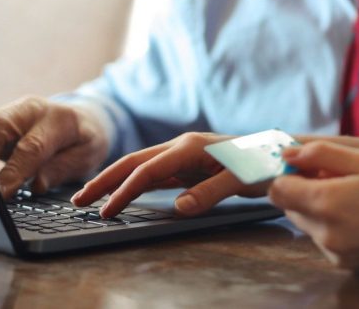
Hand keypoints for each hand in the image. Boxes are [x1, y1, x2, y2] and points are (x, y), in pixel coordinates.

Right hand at [0, 96, 109, 198]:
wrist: (81, 118)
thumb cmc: (83, 140)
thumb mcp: (87, 157)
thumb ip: (62, 169)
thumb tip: (37, 185)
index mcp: (58, 118)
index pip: (30, 146)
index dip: (13, 171)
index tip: (1, 193)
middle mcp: (28, 110)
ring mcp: (8, 113)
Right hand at [71, 132, 267, 217]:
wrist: (280, 153)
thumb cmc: (263, 163)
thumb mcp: (241, 180)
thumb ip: (210, 193)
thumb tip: (178, 208)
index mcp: (190, 147)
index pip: (148, 170)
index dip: (124, 191)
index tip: (106, 211)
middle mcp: (182, 147)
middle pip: (134, 162)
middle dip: (105, 180)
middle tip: (77, 200)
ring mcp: (184, 155)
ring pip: (141, 166)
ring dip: (115, 181)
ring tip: (91, 198)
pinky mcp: (188, 164)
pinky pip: (155, 174)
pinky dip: (134, 183)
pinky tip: (123, 193)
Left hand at [269, 141, 358, 272]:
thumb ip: (321, 154)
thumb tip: (289, 154)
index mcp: (326, 203)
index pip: (278, 190)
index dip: (289, 174)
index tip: (308, 166)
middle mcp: (325, 234)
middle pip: (292, 208)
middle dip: (306, 191)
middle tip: (340, 178)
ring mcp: (337, 253)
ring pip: (310, 226)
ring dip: (322, 210)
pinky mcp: (349, 265)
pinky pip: (328, 241)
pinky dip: (337, 227)